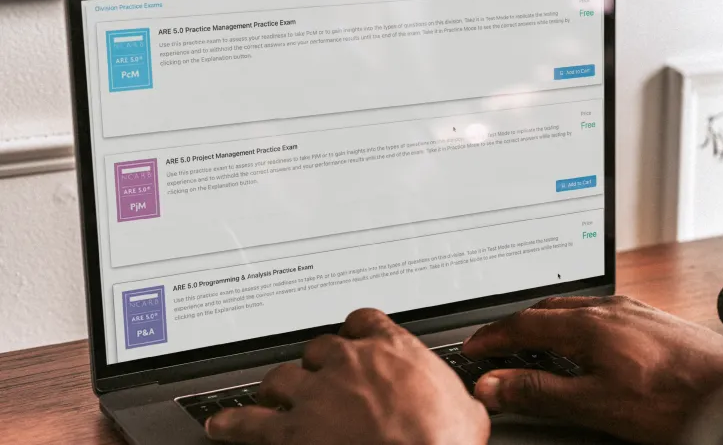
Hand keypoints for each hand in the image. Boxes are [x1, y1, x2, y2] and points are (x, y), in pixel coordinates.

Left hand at [206, 308, 488, 444]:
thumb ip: (453, 393)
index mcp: (392, 350)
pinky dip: (233, 424)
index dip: (356, 333)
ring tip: (270, 398)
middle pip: (318, 349)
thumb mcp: (467, 408)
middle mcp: (347, 363)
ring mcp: (314, 395)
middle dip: (316, 365)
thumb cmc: (444, 441)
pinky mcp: (289, 431)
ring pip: (280, 379)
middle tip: (318, 381)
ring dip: (276, 389)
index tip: (354, 341)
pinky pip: (249, 422)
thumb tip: (468, 401)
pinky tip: (223, 426)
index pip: (364, 321)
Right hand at [462, 296, 722, 443]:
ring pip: (577, 308)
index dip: (493, 337)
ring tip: (534, 340)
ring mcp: (636, 311)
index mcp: (589, 325)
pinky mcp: (656, 320)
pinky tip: (588, 341)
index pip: (524, 325)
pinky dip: (578, 324)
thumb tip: (497, 385)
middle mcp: (611, 309)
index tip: (475, 348)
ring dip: (548, 322)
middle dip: (516, 325)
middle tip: (496, 343)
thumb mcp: (595, 404)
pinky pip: (603, 313)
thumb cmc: (676, 398)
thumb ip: (541, 392)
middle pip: (548, 309)